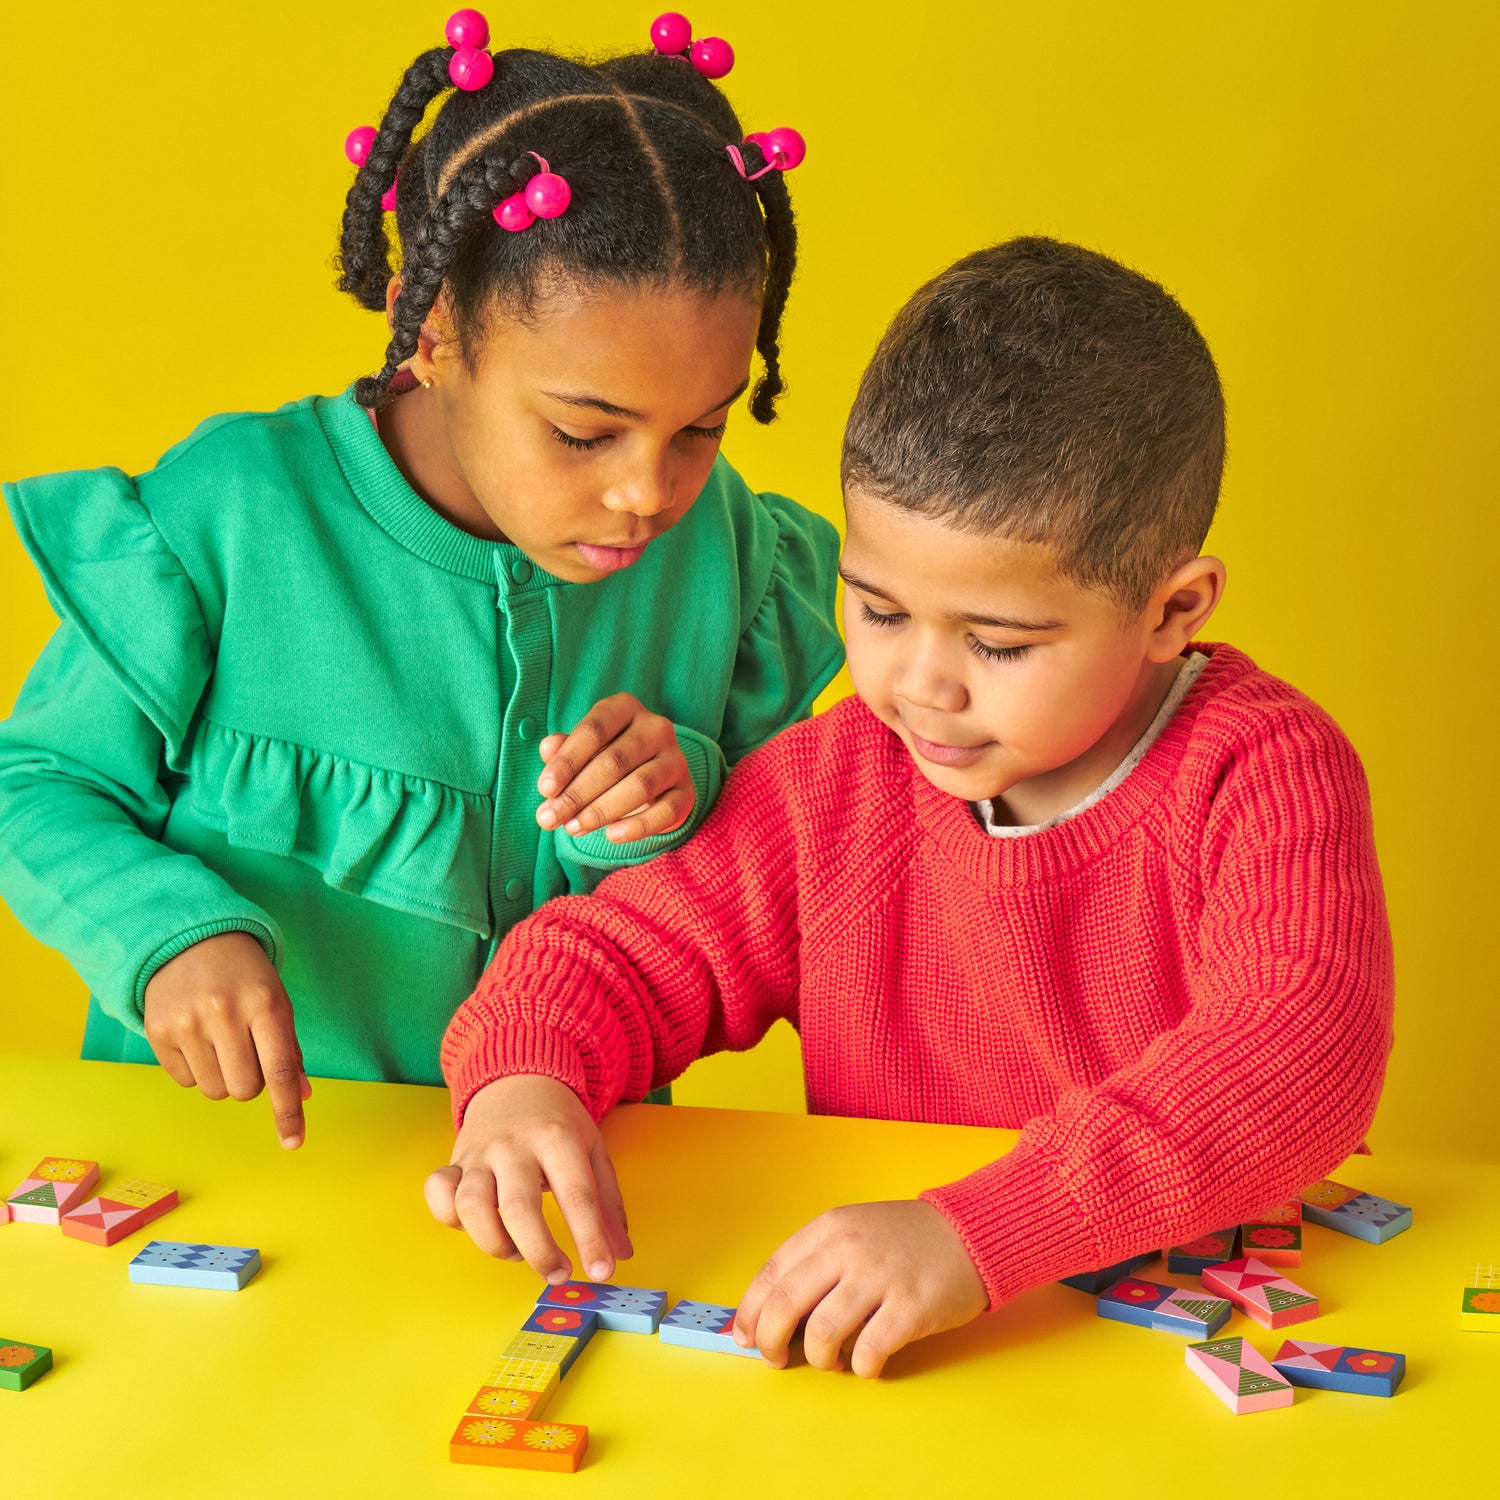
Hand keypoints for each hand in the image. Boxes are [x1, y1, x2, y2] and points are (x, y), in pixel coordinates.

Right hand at [142, 931, 311, 1149]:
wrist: (191, 941)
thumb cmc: (245, 977)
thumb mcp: (277, 1002)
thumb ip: (289, 1049)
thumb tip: (301, 1095)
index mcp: (265, 1004)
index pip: (279, 1070)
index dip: (287, 1111)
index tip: (293, 1143)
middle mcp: (225, 1013)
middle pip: (245, 1089)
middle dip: (252, 1083)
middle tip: (248, 1053)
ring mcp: (188, 1022)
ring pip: (214, 1090)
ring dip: (223, 1078)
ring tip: (222, 1042)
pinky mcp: (158, 1031)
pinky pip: (184, 1081)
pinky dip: (196, 1069)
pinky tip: (197, 1038)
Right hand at [424, 1074, 632, 1282]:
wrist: (517, 1079)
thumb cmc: (559, 1123)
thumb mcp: (593, 1149)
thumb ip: (607, 1202)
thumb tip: (621, 1253)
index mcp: (558, 1138)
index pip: (576, 1194)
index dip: (590, 1238)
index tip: (601, 1271)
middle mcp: (515, 1145)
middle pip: (518, 1207)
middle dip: (539, 1252)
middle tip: (558, 1273)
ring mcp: (480, 1153)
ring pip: (471, 1205)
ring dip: (494, 1242)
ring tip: (517, 1251)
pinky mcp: (454, 1161)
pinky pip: (438, 1193)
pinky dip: (449, 1217)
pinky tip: (474, 1226)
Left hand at [534, 693, 692, 842]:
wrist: (650, 780)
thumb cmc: (605, 759)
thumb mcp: (583, 750)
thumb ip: (564, 750)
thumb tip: (548, 748)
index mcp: (626, 708)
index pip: (594, 730)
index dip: (566, 761)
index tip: (544, 790)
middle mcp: (656, 728)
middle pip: (614, 761)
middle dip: (577, 794)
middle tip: (550, 818)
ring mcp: (676, 760)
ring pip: (640, 786)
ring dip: (601, 811)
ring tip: (573, 828)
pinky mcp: (686, 792)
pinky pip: (665, 811)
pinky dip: (637, 826)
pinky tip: (611, 836)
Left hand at [732, 1200, 988, 1377]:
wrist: (967, 1233)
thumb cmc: (904, 1239)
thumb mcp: (853, 1232)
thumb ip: (816, 1263)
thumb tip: (773, 1314)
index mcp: (829, 1229)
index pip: (771, 1274)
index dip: (750, 1312)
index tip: (745, 1336)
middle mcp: (848, 1249)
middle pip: (786, 1306)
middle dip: (771, 1342)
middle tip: (776, 1359)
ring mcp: (880, 1278)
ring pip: (823, 1334)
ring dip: (819, 1359)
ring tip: (832, 1360)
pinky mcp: (910, 1308)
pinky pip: (868, 1352)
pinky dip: (861, 1367)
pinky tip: (867, 1362)